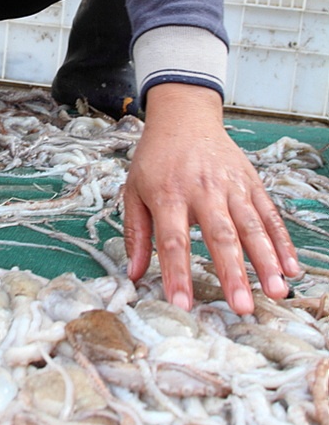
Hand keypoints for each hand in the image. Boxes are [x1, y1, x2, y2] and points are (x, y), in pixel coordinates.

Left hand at [123, 82, 299, 314]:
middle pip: (220, 236)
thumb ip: (135, 233)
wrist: (183, 117)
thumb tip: (133, 274)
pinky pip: (269, 214)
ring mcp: (231, 186)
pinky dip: (282, 241)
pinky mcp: (251, 182)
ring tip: (276, 290)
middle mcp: (203, 190)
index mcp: (168, 194)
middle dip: (233, 273)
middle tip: (242, 307)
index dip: (177, 273)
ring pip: (251, 226)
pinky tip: (290, 268)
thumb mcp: (133, 190)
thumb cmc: (155, 159)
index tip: (181, 304)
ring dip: (266, 260)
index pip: (172, 240)